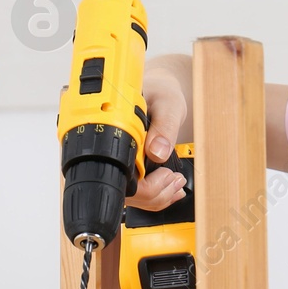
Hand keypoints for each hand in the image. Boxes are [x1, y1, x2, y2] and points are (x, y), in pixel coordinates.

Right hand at [126, 55, 190, 211]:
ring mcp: (119, 162)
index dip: (148, 185)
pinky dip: (156, 195)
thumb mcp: (167, 104)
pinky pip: (138, 193)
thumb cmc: (159, 93)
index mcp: (112, 133)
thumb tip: (158, 151)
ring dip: (158, 196)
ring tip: (175, 181)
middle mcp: (111, 151)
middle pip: (128, 194)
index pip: (122, 178)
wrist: (158, 90)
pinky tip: (169, 185)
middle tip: (176, 178)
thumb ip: (164, 127)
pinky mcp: (128, 168)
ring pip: (133, 198)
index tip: (167, 173)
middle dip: (157, 193)